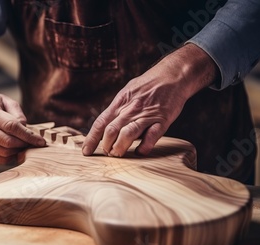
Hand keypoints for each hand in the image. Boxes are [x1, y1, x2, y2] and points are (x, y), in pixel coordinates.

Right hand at [0, 87, 45, 163]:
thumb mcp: (8, 102)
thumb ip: (18, 116)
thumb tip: (27, 132)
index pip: (11, 127)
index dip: (28, 135)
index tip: (41, 141)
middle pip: (8, 142)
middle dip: (24, 144)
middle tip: (33, 142)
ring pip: (5, 153)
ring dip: (18, 150)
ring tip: (23, 143)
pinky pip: (0, 160)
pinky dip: (11, 156)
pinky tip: (14, 148)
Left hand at [82, 44, 217, 156]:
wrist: (173, 75)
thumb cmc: (149, 84)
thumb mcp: (128, 91)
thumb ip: (118, 107)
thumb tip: (106, 123)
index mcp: (120, 102)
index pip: (101, 122)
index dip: (91, 138)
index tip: (86, 151)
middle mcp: (131, 109)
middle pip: (111, 130)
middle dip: (106, 145)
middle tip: (107, 153)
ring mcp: (146, 115)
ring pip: (128, 134)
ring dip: (120, 148)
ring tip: (118, 154)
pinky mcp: (162, 120)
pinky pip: (151, 137)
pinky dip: (144, 147)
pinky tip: (139, 152)